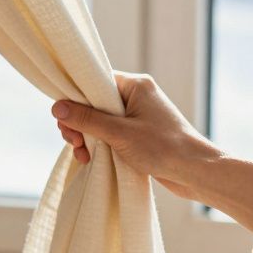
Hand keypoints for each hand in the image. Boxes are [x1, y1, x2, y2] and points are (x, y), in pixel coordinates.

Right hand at [53, 73, 216, 200]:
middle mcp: (137, 96)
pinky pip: (110, 134)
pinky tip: (91, 159)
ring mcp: (138, 116)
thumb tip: (57, 107)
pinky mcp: (139, 134)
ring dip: (86, 138)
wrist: (196, 172)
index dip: (75, 98)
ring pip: (100, 121)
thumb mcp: (119, 133)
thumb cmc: (163, 148)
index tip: (63, 119)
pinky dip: (98, 145)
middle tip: (73, 142)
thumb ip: (87, 119)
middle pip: (94, 103)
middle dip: (79, 123)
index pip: (95, 80)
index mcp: (135, 85)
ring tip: (83, 156)